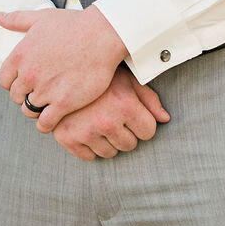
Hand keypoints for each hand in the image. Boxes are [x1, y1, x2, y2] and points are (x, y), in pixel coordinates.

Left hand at [0, 5, 128, 132]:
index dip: (14, 82)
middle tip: (39, 92)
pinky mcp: (63, 103)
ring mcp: (45, 90)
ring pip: (29, 110)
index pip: (4, 80)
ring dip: (36, 109)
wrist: (102, 35)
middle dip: (26, 95)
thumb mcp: (41, 17)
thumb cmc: (73, 24)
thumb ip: (16, 19)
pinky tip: (53, 118)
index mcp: (20, 56)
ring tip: (47, 104)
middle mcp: (28, 75)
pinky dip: (46, 124)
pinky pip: (45, 123)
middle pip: (16, 96)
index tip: (26, 81)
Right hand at [51, 68, 169, 160]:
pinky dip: (89, 146)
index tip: (132, 112)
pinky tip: (86, 127)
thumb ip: (149, 98)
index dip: (142, 122)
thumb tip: (165, 119)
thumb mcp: (127, 78)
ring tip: (98, 119)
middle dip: (126, 132)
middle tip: (112, 114)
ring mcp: (85, 132)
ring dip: (108, 140)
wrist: (59, 69)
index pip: (148, 132)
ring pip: (110, 153)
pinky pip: (89, 156)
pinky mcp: (67, 138)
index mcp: (124, 105)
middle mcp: (106, 121)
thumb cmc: (99, 73)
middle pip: (130, 145)